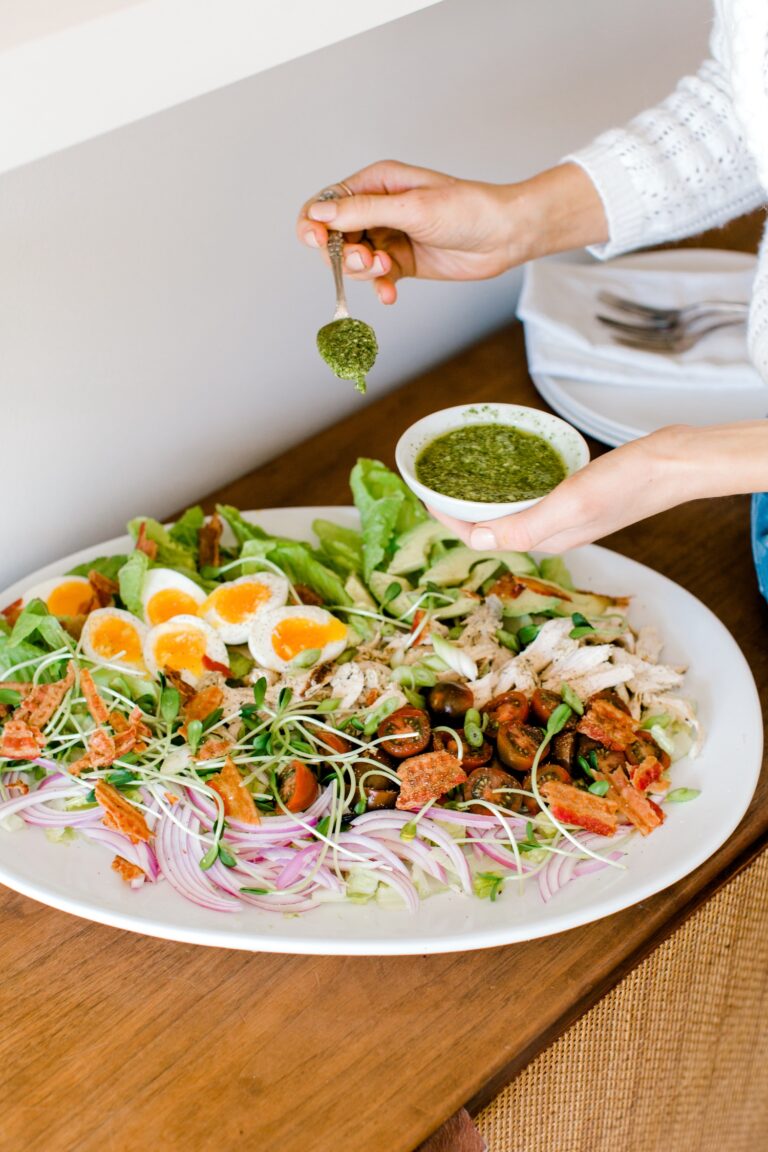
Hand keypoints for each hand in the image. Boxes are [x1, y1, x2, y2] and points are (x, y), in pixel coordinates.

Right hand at [297, 160, 606, 303]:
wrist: (505, 235)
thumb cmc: (466, 209)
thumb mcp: (410, 208)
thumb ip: (362, 212)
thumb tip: (318, 215)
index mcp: (375, 183)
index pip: (326, 203)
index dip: (313, 223)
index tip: (315, 242)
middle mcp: (377, 209)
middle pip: (335, 237)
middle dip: (344, 254)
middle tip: (368, 260)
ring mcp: (389, 237)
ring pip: (354, 261)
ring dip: (365, 271)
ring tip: (388, 270)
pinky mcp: (403, 263)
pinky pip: (377, 279)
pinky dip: (379, 288)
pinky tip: (390, 295)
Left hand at [428, 426, 726, 553]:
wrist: (676, 463)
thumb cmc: (630, 481)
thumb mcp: (572, 502)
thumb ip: (526, 525)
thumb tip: (480, 542)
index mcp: (547, 539)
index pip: (483, 538)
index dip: (448, 519)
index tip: (423, 495)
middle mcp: (552, 533)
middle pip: (492, 529)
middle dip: (458, 512)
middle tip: (431, 485)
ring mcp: (565, 516)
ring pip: (509, 514)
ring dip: (480, 501)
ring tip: (456, 479)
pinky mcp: (578, 498)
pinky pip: (529, 498)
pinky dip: (507, 488)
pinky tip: (505, 471)